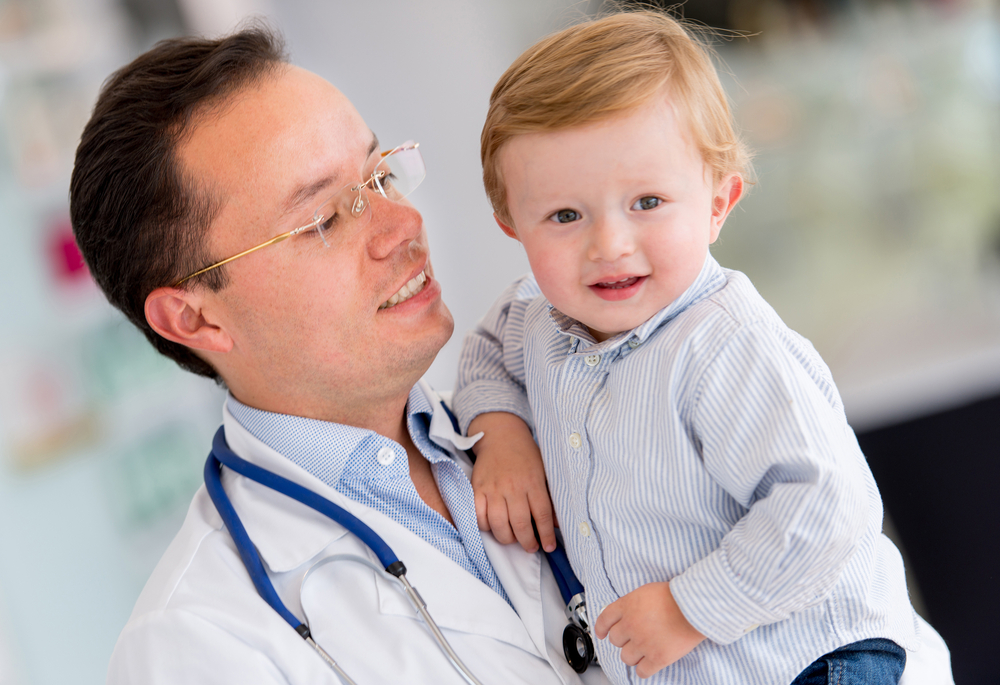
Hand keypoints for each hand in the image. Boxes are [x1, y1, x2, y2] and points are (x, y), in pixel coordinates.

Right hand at [468, 412, 556, 552]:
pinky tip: (494, 526)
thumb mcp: (544, 471)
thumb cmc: (525, 455)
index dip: (546, 534)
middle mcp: (513, 486)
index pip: (542, 514)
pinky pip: (479, 516)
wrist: (500, 436)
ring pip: (498, 524)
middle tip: (531, 547)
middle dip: (527, 542)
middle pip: (520, 524)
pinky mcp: (477, 489)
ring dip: (507, 538)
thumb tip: (556, 523)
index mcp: (533, 481)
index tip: (549, 546)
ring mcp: (493, 488)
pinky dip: (485, 527)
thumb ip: (550, 497)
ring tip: (513, 539)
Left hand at [594, 582, 705, 678]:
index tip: (601, 634)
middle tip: (633, 638)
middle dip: (623, 640)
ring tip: (643, 650)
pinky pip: (641, 671)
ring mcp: (642, 643)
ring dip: (633, 655)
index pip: (604, 620)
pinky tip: (648, 664)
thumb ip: (632, 604)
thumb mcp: (645, 591)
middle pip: (615, 640)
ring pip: (626, 657)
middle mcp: (630, 625)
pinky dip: (643, 670)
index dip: (600, 629)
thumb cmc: (675, 595)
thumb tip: (626, 613)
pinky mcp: (657, 658)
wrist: (694, 606)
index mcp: (626, 606)